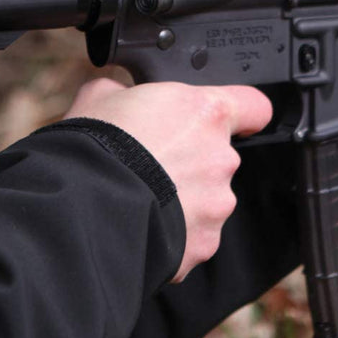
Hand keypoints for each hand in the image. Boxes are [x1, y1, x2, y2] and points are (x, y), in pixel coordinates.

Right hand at [65, 78, 271, 281]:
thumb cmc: (94, 147)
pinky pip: (193, 234)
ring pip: (207, 199)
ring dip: (183, 199)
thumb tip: (123, 97)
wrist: (83, 205)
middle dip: (191, 161)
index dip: (243, 114)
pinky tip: (141, 223)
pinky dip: (174, 232)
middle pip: (219, 157)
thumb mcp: (101, 96)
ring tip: (140, 198)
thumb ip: (128, 93)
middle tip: (150, 164)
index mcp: (205, 113)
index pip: (254, 106)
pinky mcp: (203, 244)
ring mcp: (216, 205)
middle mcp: (221, 159)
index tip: (232, 121)